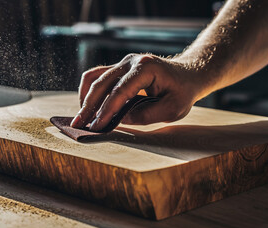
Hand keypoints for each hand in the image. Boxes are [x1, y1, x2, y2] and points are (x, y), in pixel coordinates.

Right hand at [70, 53, 206, 130]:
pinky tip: (87, 106)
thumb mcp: (172, 109)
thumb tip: (119, 119)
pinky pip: (97, 76)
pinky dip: (89, 91)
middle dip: (88, 106)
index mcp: (146, 68)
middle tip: (79, 125)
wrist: (188, 74)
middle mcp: (131, 61)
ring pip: (94, 77)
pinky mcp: (118, 68)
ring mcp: (123, 63)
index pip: (120, 91)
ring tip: (81, 117)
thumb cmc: (183, 92)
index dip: (107, 110)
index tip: (97, 126)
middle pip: (101, 83)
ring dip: (85, 98)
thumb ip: (146, 115)